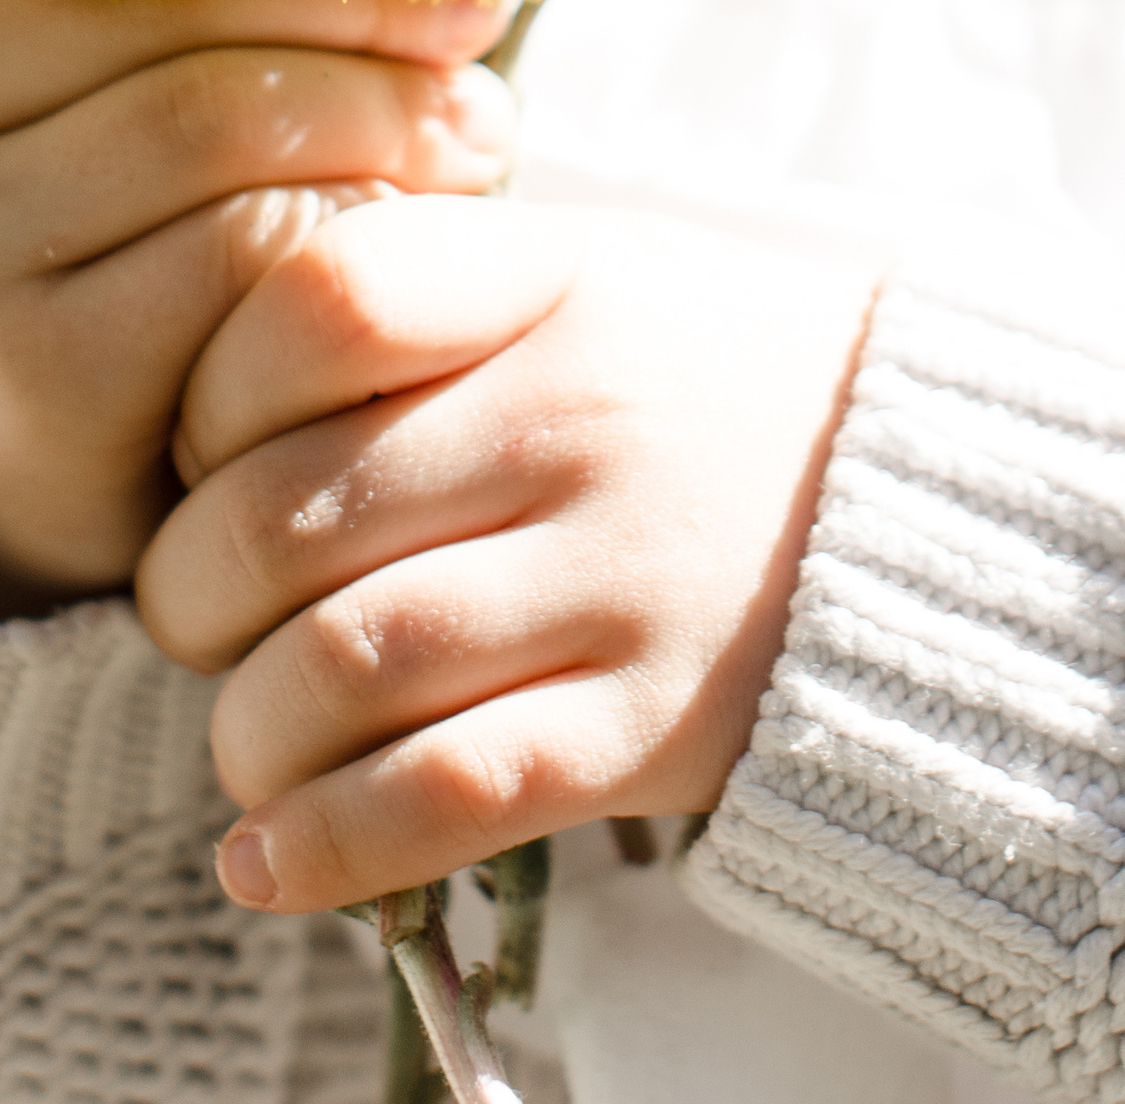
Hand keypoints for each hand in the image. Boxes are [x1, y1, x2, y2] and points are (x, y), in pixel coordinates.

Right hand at [0, 0, 515, 619]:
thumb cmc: (47, 182)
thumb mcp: (11, 32)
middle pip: (189, 0)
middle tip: (483, 10)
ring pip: (228, 123)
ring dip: (393, 115)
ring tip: (478, 125)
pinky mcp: (42, 376)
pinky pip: (249, 253)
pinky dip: (359, 225)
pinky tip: (418, 231)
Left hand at [132, 196, 875, 909]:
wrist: (933, 490)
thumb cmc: (701, 375)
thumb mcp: (587, 269)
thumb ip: (421, 300)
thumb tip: (204, 418)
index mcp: (552, 278)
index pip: (316, 303)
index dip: (214, 392)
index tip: (216, 450)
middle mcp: (575, 417)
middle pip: (280, 513)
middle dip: (191, 595)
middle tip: (209, 616)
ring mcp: (615, 575)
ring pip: (336, 669)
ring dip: (247, 732)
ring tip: (257, 736)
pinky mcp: (644, 729)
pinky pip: (436, 799)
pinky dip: (318, 845)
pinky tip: (266, 855)